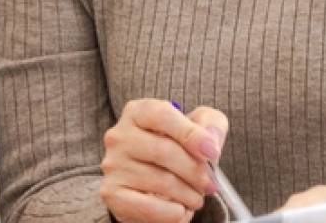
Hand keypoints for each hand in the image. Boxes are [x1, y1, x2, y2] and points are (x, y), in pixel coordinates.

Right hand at [99, 99, 227, 222]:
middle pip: (164, 151)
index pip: (162, 115)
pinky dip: (172, 213)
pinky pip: (148, 207)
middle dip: (195, 171)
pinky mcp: (112, 193)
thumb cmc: (177, 149)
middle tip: (211, 185)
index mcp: (137, 112)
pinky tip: (181, 210)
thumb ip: (211, 125)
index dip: (191, 134)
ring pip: (160, 181)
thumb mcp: (198, 128)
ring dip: (188, 195)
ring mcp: (113, 165)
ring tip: (197, 198)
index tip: (213, 153)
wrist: (150, 184)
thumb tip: (211, 140)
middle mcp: (119, 136)